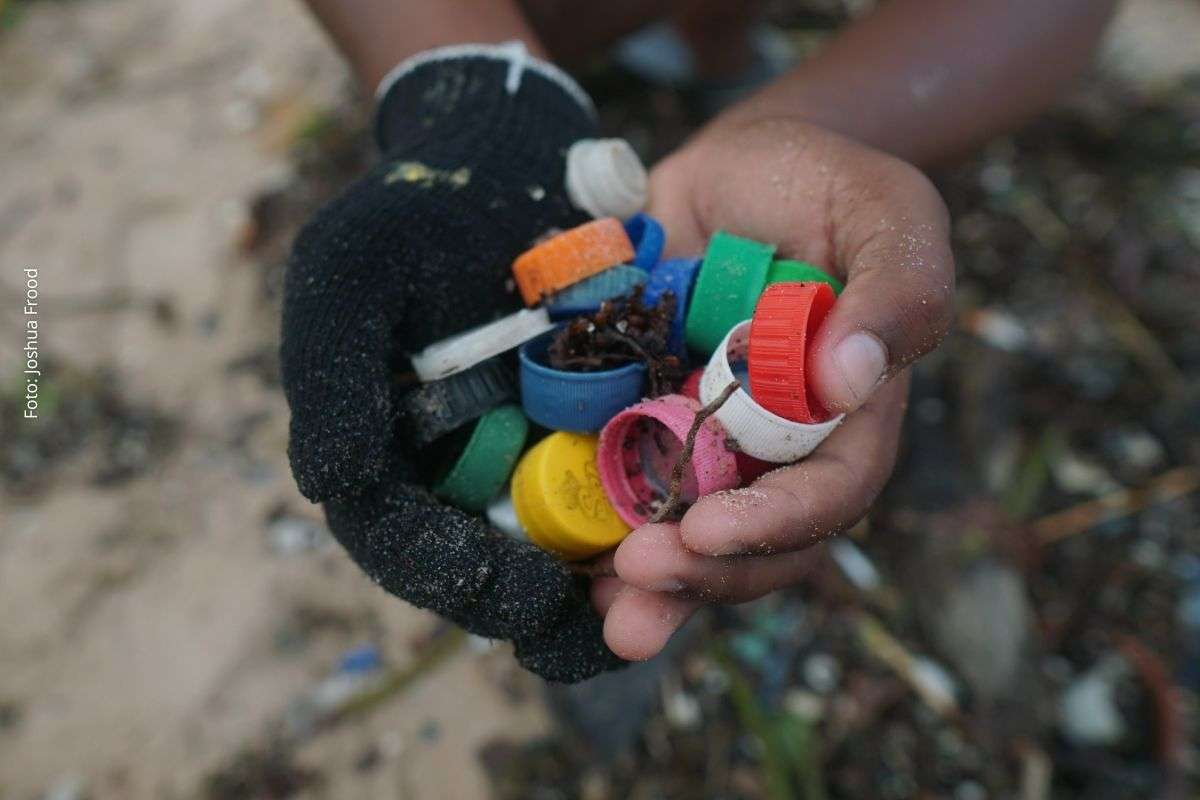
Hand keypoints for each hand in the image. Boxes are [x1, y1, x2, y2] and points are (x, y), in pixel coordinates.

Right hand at [280, 47, 622, 681]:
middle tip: (611, 625)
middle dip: (552, 609)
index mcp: (392, 460)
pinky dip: (666, 512)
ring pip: (572, 545)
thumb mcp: (348, 276)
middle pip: (497, 570)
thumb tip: (330, 488)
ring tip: (668, 594)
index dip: (461, 582)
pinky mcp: (606, 427)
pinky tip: (707, 526)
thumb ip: (332, 380)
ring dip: (618, 581)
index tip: (522, 598)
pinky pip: (636, 485)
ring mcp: (536, 456)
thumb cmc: (409, 217)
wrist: (502, 161)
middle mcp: (464, 475)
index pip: (410, 547)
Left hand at [593, 117, 954, 658]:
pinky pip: (625, 490)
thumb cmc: (823, 184)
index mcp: (848, 414)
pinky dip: (598, 530)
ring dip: (653, 586)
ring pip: (692, 537)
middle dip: (702, 574)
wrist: (737, 168)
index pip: (829, 493)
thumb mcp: (886, 210)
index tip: (708, 530)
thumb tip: (853, 377)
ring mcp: (709, 439)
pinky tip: (569, 563)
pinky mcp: (645, 420)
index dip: (775, 524)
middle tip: (636, 578)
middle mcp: (779, 446)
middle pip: (758, 542)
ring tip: (606, 610)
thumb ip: (897, 285)